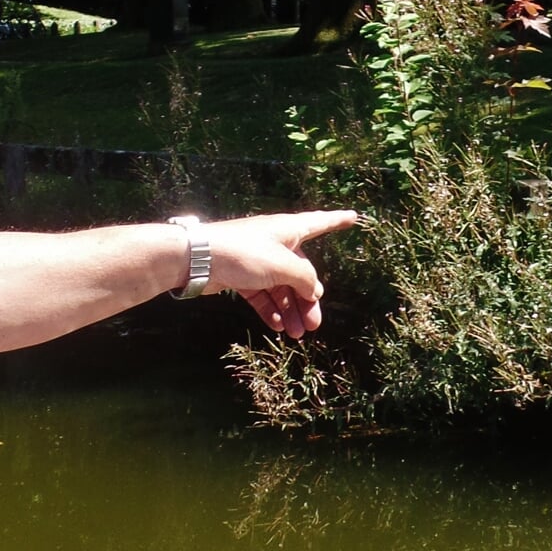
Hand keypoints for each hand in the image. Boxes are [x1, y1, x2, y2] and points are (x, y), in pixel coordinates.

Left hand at [201, 210, 356, 337]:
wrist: (197, 259)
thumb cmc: (244, 252)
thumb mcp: (283, 265)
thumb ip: (305, 278)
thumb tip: (315, 290)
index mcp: (288, 230)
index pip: (319, 223)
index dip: (337, 220)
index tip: (353, 216)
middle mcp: (275, 243)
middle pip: (301, 271)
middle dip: (308, 299)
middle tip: (314, 325)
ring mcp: (257, 260)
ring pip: (281, 287)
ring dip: (290, 310)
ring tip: (296, 334)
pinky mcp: (241, 276)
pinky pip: (263, 295)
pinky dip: (271, 309)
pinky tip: (279, 325)